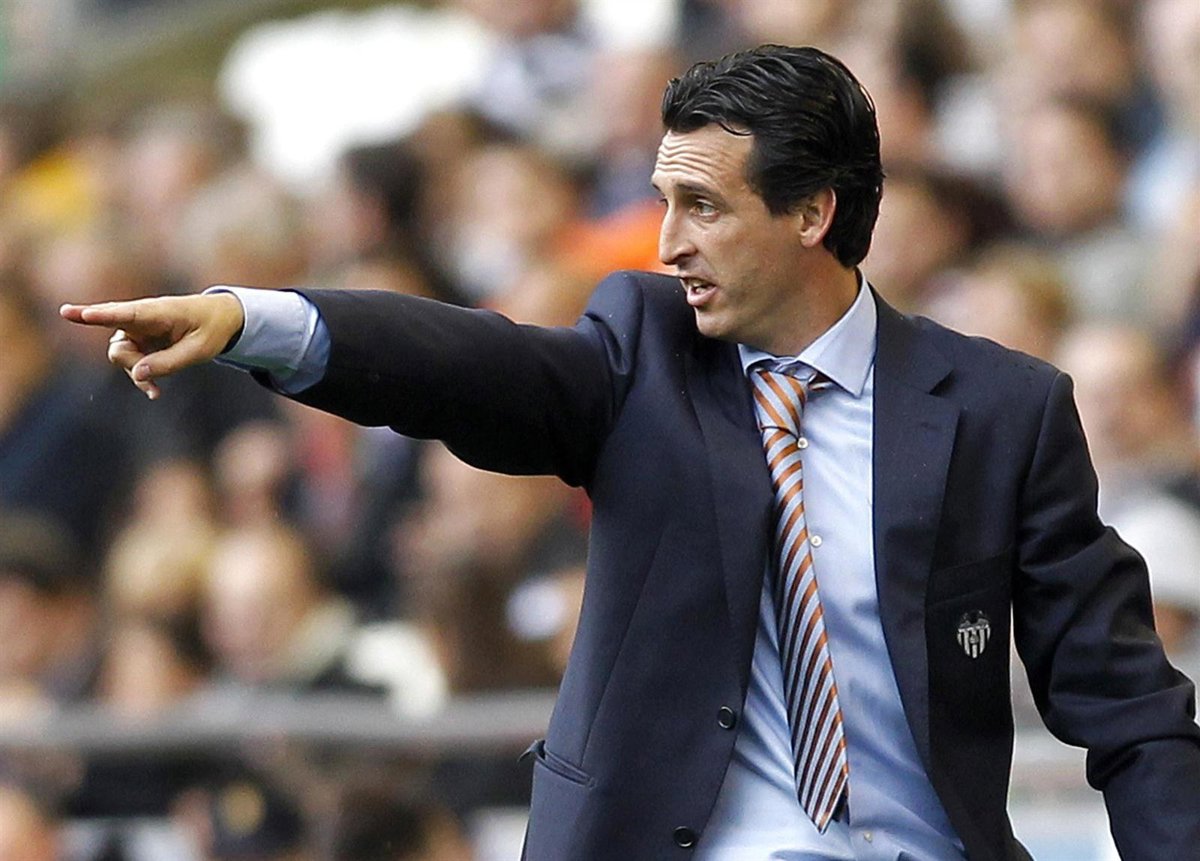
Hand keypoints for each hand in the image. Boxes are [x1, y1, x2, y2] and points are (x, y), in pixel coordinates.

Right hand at [59, 293, 244, 399]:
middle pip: (118, 345)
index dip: (100, 315)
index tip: (78, 314)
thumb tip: (138, 374)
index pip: (125, 314)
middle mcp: (141, 319)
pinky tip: (155, 393)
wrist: (221, 319)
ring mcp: (138, 330)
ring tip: (155, 391)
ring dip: (135, 373)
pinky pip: (131, 362)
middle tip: (150, 386)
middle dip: (129, 365)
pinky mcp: (140, 341)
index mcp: (158, 313)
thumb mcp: (200, 350)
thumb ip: (169, 362)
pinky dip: (140, 377)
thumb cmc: (211, 329)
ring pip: (121, 356)